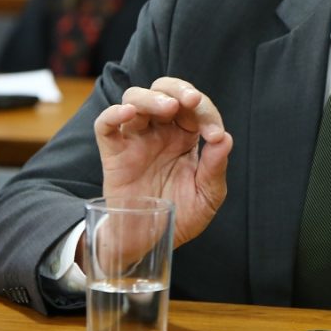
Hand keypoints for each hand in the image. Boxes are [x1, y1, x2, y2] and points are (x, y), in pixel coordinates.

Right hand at [94, 77, 232, 248]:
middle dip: (179, 89)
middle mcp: (160, 131)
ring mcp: (136, 139)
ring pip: (135, 99)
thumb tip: (224, 138)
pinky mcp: (114, 153)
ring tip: (167, 108)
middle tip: (191, 101)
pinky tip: (128, 113)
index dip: (207, 113)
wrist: (151, 241)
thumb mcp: (208, 196)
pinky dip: (114, 114)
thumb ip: (216, 168)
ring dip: (152, 97)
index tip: (214, 135)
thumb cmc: (180, 216)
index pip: (195, 109)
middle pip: (164, 90)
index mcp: (186, 135)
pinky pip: (105, 125)